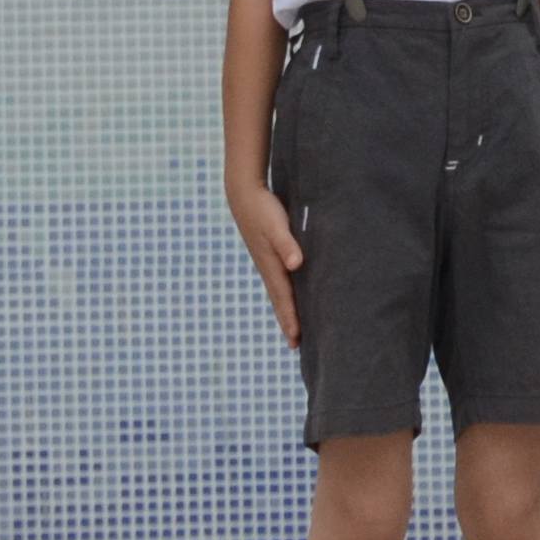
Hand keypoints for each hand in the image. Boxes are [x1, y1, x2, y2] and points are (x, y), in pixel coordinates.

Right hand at [227, 175, 302, 344]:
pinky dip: (285, 293)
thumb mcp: (276, 226)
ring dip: (286, 309)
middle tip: (295, 344)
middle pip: (280, 300)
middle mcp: (268, 267)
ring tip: (293, 327)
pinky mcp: (268, 253)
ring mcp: (267, 261)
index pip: (284, 298)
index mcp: (271, 265)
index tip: (296, 340)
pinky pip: (279, 280)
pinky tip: (290, 294)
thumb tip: (296, 265)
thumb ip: (287, 244)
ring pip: (279, 291)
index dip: (291, 318)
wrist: (243, 194)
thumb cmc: (262, 209)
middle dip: (288, 321)